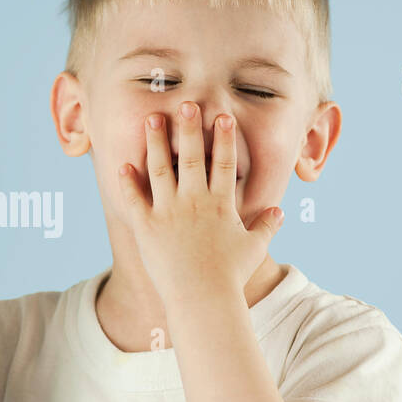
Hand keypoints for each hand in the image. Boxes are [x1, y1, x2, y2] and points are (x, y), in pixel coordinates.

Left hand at [116, 102, 283, 304]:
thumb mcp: (253, 249)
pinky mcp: (146, 226)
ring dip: (155, 142)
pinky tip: (122, 164)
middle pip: (191, 156)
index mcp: (221, 204)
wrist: (202, 298)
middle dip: (188, 127)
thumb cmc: (229, 276)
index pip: (225, 163)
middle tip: (184, 103)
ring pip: (160, 168)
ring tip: (151, 118)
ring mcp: (168, 211)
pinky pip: (134, 198)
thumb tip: (279, 213)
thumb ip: (266, 227)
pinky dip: (128, 181)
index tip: (222, 116)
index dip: (224, 138)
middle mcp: (195, 201)